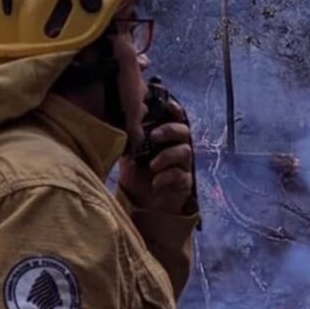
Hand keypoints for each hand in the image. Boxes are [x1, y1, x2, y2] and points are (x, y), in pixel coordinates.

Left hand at [118, 99, 195, 215]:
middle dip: (169, 130)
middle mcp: (178, 147)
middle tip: (153, 136)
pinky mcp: (184, 182)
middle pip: (184, 131)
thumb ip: (130, 138)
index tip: (168, 105)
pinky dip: (166, 177)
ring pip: (185, 151)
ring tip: (152, 165)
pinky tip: (154, 183)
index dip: (175, 110)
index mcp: (166, 138)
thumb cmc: (136, 174)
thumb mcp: (129, 154)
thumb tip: (123, 120)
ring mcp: (183, 165)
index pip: (176, 119)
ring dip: (167, 156)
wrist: (139, 203)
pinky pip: (181, 175)